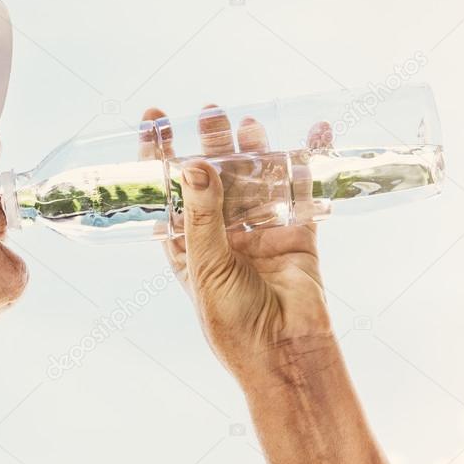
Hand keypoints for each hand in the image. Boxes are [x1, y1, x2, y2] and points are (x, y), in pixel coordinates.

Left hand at [143, 104, 337, 385]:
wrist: (283, 353)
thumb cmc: (232, 322)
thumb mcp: (206, 267)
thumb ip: (202, 216)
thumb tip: (193, 165)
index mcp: (188, 249)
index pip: (169, 194)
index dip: (160, 158)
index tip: (153, 119)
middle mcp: (222, 238)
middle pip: (214, 181)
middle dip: (210, 145)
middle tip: (208, 110)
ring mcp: (260, 235)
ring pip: (255, 181)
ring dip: (253, 151)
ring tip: (248, 122)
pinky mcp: (297, 235)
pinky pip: (301, 192)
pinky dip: (307, 162)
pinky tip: (311, 132)